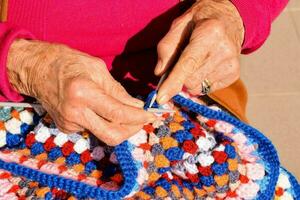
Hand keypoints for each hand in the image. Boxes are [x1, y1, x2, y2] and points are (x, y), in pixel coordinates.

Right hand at [7, 39, 155, 145]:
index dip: (138, 117)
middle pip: (112, 136)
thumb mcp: (97, 69)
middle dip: (132, 130)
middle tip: (142, 120)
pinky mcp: (66, 128)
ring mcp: (69, 123)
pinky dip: (104, 122)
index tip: (150, 115)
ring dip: (120, 127)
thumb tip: (136, 106)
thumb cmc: (68, 62)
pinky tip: (102, 111)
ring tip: (127, 114)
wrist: (37, 69)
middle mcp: (75, 113)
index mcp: (84, 93)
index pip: (118, 114)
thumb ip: (118, 90)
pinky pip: (92, 129)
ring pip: (104, 135)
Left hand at [154, 0, 243, 103]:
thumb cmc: (199, 21)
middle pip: (190, 81)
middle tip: (181, 62)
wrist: (228, 18)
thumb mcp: (178, 25)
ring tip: (196, 60)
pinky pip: (207, 89)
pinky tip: (205, 65)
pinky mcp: (233, 74)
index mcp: (209, 33)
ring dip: (190, 79)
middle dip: (180, 77)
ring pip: (198, 88)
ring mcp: (231, 64)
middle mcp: (224, 50)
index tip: (161, 98)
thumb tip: (160, 73)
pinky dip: (200, 81)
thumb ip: (166, 48)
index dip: (173, 82)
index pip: (188, 63)